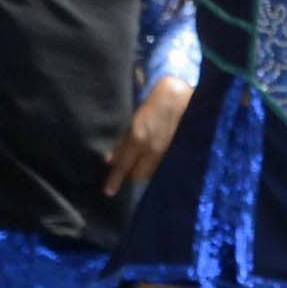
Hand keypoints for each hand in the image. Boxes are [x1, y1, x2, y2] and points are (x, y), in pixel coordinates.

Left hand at [106, 70, 192, 196]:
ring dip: (145, 171)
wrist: (178, 95)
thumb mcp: (133, 121)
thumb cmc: (151, 104)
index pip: (124, 165)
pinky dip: (158, 167)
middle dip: (132, 174)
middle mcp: (152, 148)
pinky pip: (164, 165)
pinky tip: (156, 163)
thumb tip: (110, 159)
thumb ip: (124, 141)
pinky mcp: (177, 151)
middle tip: (127, 171)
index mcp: (138, 138)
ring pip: (153, 171)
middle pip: (139, 173)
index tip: (108, 191)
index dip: (115, 179)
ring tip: (142, 167)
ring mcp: (167, 150)